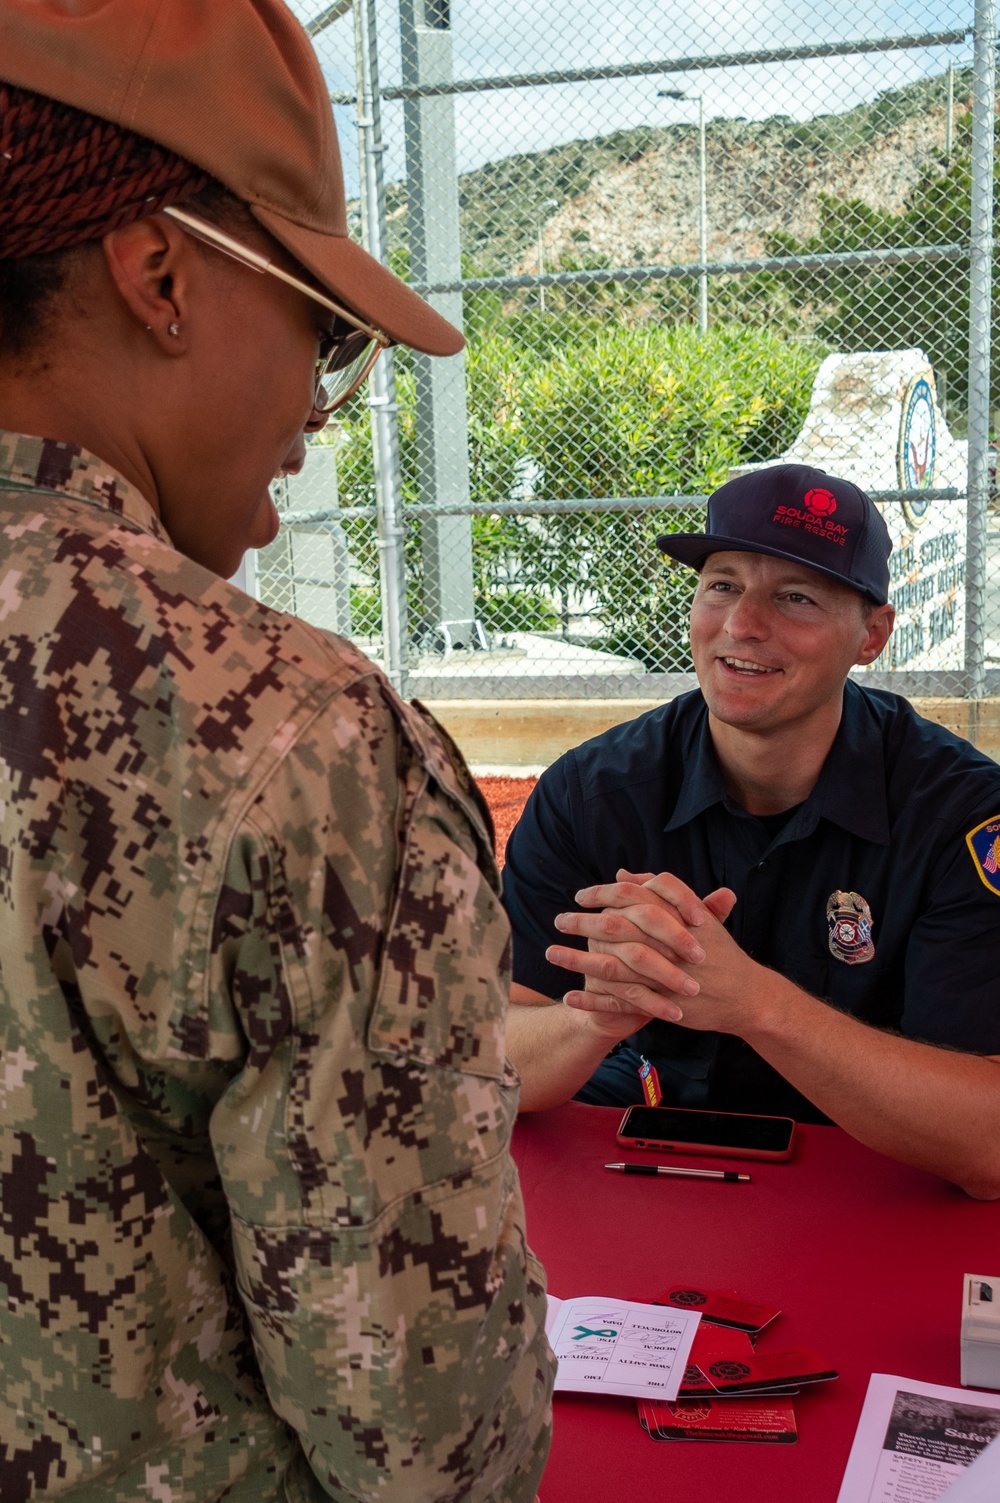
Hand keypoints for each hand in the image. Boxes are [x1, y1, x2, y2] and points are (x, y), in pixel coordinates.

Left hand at [546, 870, 764, 1034]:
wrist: (747, 996)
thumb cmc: (720, 953)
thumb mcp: (696, 916)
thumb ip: (660, 893)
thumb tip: (622, 874)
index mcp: (677, 916)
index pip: (632, 896)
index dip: (602, 894)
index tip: (579, 896)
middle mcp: (669, 942)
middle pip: (615, 927)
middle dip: (581, 923)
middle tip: (558, 921)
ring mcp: (665, 974)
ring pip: (612, 965)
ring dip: (577, 960)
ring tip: (550, 954)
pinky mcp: (663, 1003)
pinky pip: (620, 1002)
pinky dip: (593, 1000)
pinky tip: (569, 998)